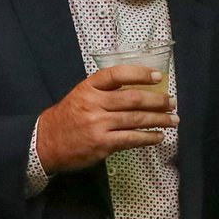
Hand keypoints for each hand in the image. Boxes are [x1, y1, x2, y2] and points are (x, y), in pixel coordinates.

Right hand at [34, 66, 174, 173]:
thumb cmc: (68, 118)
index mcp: (88, 87)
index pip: (117, 75)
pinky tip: (158, 136)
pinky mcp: (102, 144)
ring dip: (158, 119)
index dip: (140, 74)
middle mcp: (94, 103)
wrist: (46, 143)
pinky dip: (148, 137)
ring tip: (172, 120)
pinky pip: (131, 139)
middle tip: (172, 102)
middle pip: (133, 99)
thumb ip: (104, 92)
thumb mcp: (81, 96)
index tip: (158, 77)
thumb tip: (139, 92)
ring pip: (135, 119)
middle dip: (157, 101)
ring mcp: (98, 124)